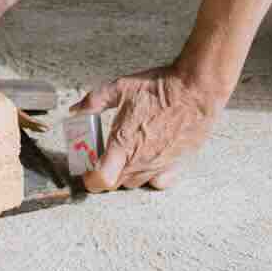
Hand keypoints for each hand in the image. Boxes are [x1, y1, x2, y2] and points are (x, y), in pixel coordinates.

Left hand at [76, 63, 226, 192]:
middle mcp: (141, 161)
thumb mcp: (120, 87)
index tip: (86, 171)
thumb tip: (76, 109)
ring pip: (135, 183)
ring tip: (126, 153)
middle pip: (116, 184)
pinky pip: (158, 182)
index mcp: (123, 144)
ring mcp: (159, 166)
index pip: (100, 180)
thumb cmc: (160, 87)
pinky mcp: (176, 165)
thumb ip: (94, 100)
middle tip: (104, 155)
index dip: (89, 180)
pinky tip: (149, 158)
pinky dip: (150, 176)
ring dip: (126, 173)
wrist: (195, 89)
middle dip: (106, 173)